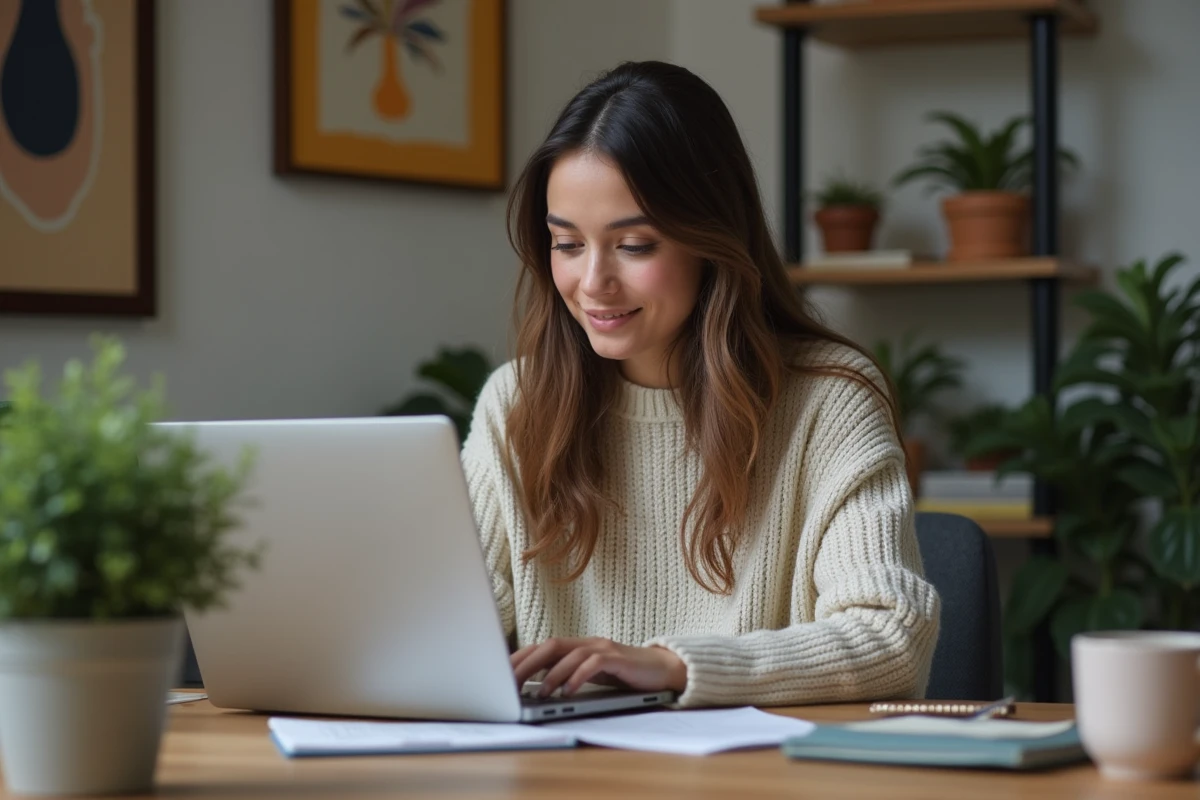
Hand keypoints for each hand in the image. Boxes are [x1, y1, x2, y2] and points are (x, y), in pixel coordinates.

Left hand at [511, 637, 687, 697]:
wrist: (664, 670)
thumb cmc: (625, 675)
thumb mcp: (592, 675)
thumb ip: (569, 675)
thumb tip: (536, 688)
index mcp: (578, 646)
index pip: (542, 647)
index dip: (520, 657)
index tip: (499, 672)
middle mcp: (588, 643)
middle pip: (550, 646)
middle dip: (526, 663)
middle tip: (509, 683)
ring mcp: (604, 648)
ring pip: (569, 654)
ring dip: (551, 674)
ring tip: (539, 693)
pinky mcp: (619, 659)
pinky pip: (594, 664)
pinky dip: (578, 677)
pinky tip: (568, 691)